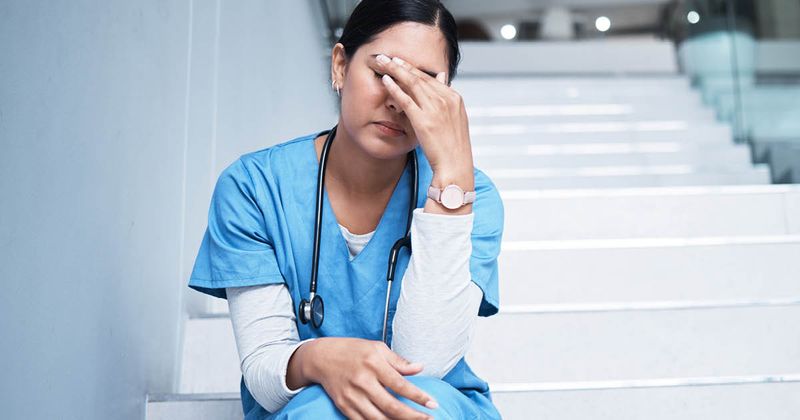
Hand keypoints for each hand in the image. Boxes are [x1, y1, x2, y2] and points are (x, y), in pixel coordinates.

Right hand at [301, 337, 437, 419]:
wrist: (321, 357)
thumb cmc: (352, 350)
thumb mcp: (377, 348)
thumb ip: (398, 361)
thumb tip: (420, 368)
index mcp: (373, 364)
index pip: (400, 384)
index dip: (418, 396)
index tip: (433, 403)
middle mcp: (362, 381)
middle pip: (391, 406)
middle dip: (413, 416)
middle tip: (430, 419)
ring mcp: (352, 396)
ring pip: (378, 419)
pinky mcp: (344, 406)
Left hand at [370, 53, 473, 183]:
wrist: (455, 165)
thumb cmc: (453, 146)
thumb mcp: (455, 118)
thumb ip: (446, 97)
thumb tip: (442, 77)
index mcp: (454, 98)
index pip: (430, 78)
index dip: (413, 69)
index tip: (400, 62)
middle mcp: (445, 99)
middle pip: (419, 77)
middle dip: (401, 64)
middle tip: (386, 56)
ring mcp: (435, 109)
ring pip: (412, 83)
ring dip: (395, 70)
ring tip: (382, 62)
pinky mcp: (423, 120)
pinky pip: (406, 99)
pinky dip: (394, 88)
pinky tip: (385, 80)